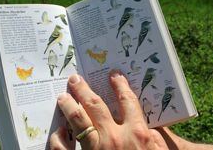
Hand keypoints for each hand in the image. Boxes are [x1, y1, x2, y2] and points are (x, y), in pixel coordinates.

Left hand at [50, 70, 168, 149]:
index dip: (120, 85)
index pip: (127, 100)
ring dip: (68, 106)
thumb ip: (154, 137)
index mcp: (137, 133)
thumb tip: (144, 124)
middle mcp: (115, 137)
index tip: (113, 75)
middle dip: (83, 89)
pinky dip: (59, 139)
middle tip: (74, 79)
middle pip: (95, 105)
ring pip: (77, 121)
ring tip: (63, 97)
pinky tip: (58, 131)